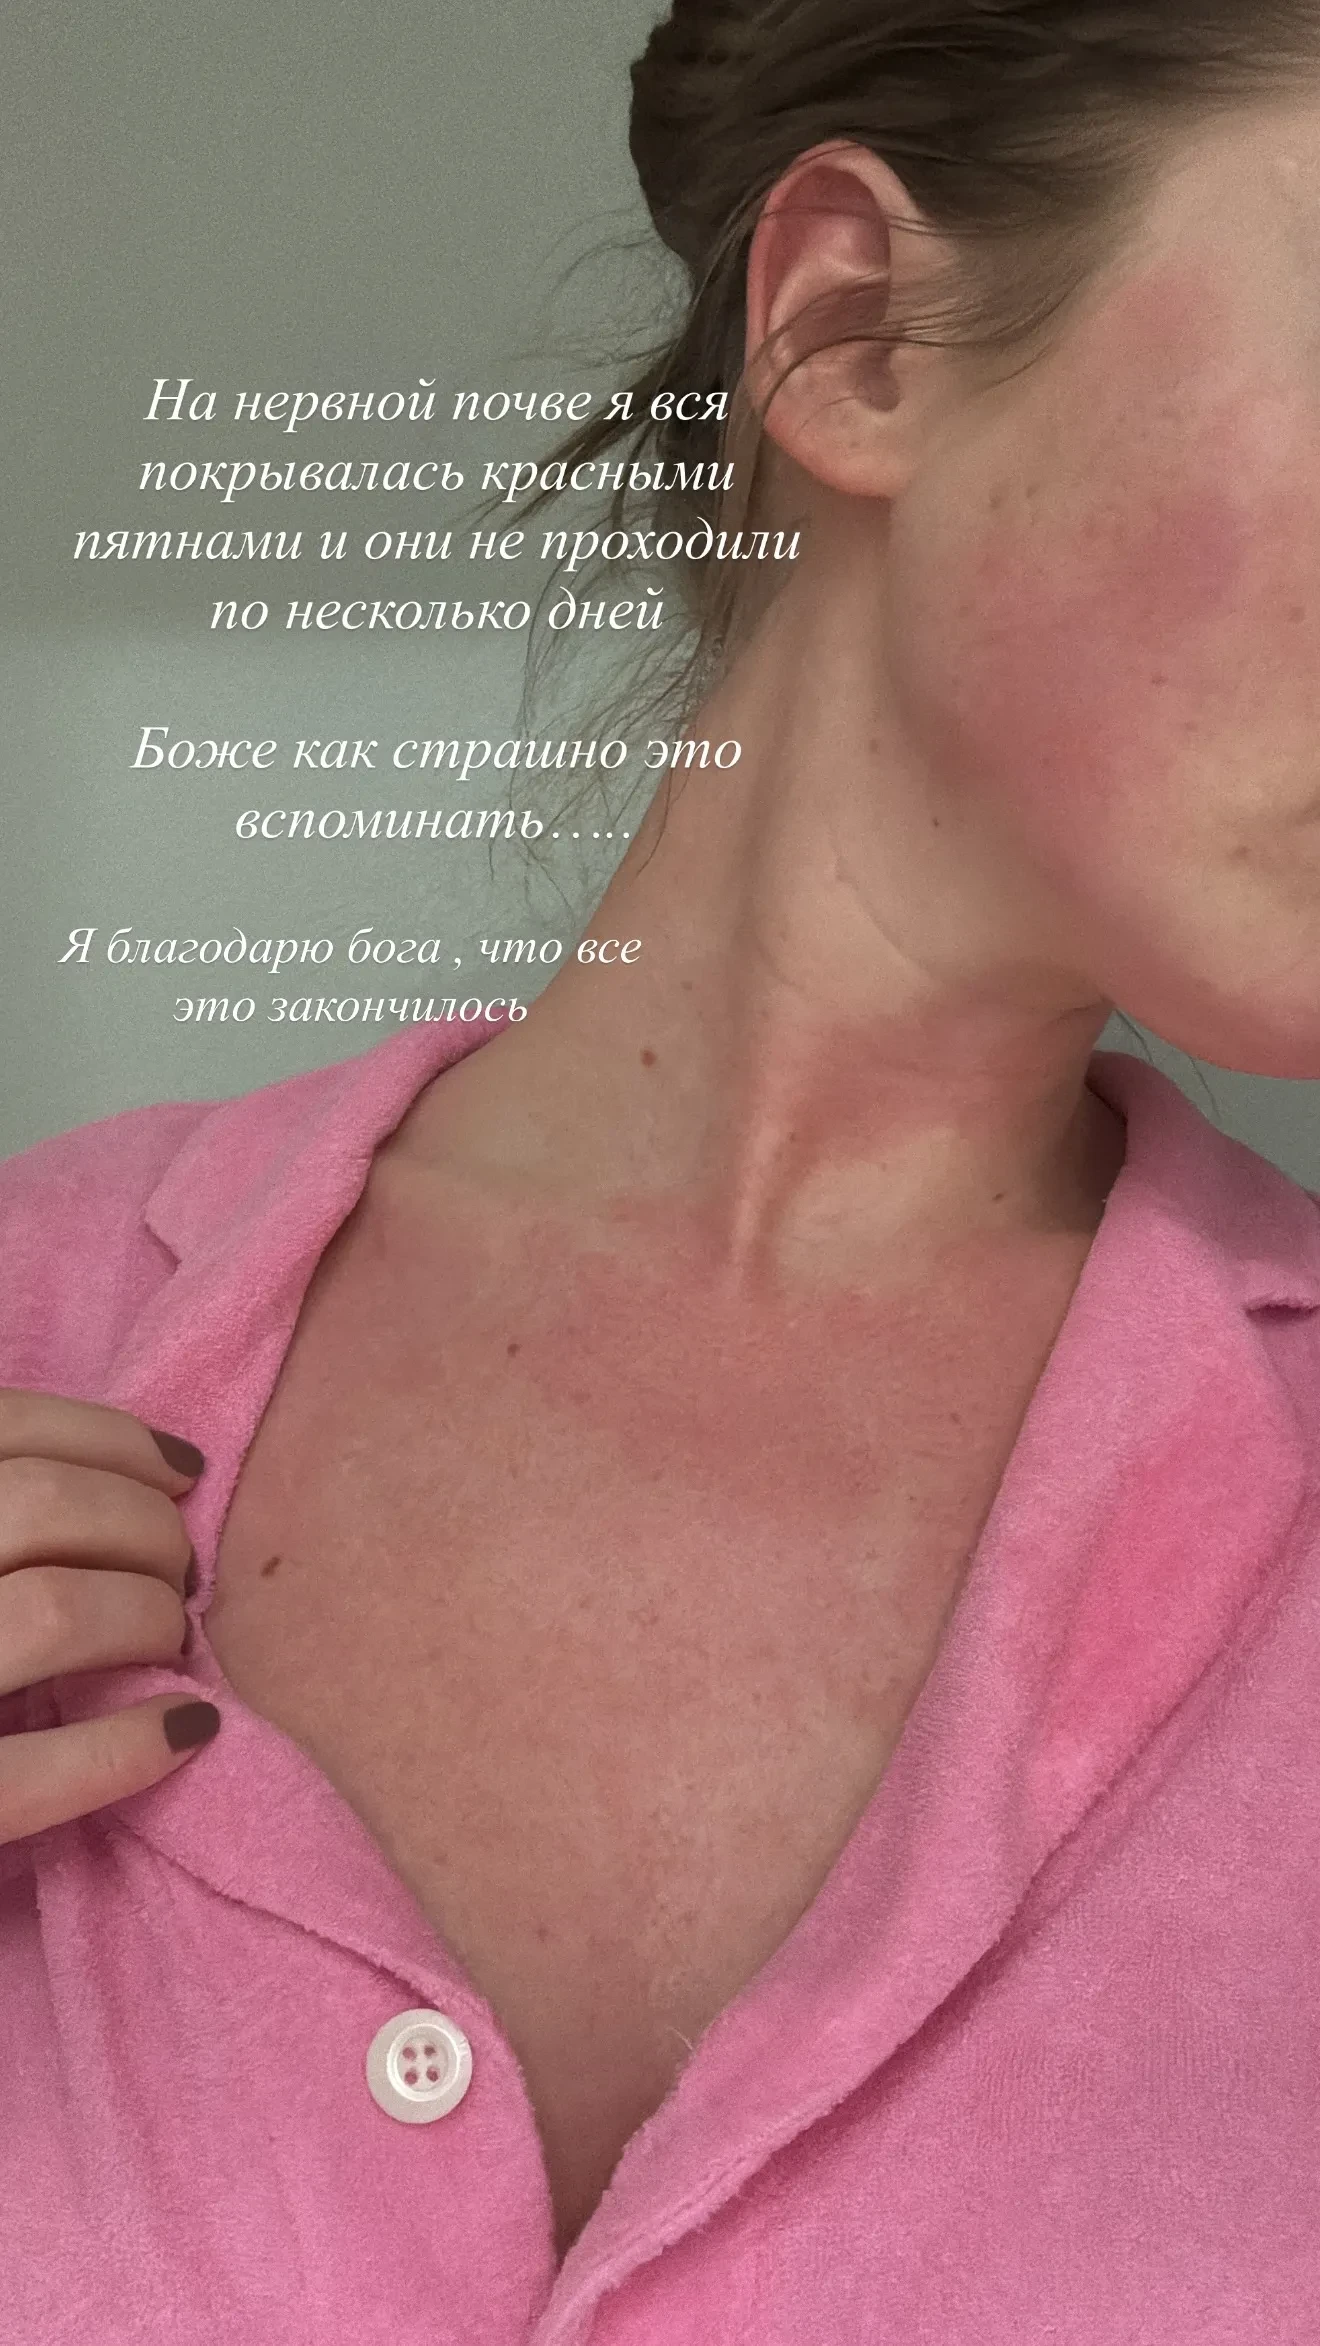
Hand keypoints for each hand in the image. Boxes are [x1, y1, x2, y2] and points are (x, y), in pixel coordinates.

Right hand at [0, 1390, 218, 1844]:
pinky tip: (181, 1730)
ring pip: (54, 1608)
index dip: (112, 1440)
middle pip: (45, 1505)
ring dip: (146, 1616)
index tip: (178, 1472)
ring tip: (170, 1641)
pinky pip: (27, 1775)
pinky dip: (124, 1746)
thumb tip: (140, 1473)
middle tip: (179, 1572)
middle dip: (146, 1529)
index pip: (3, 1425)